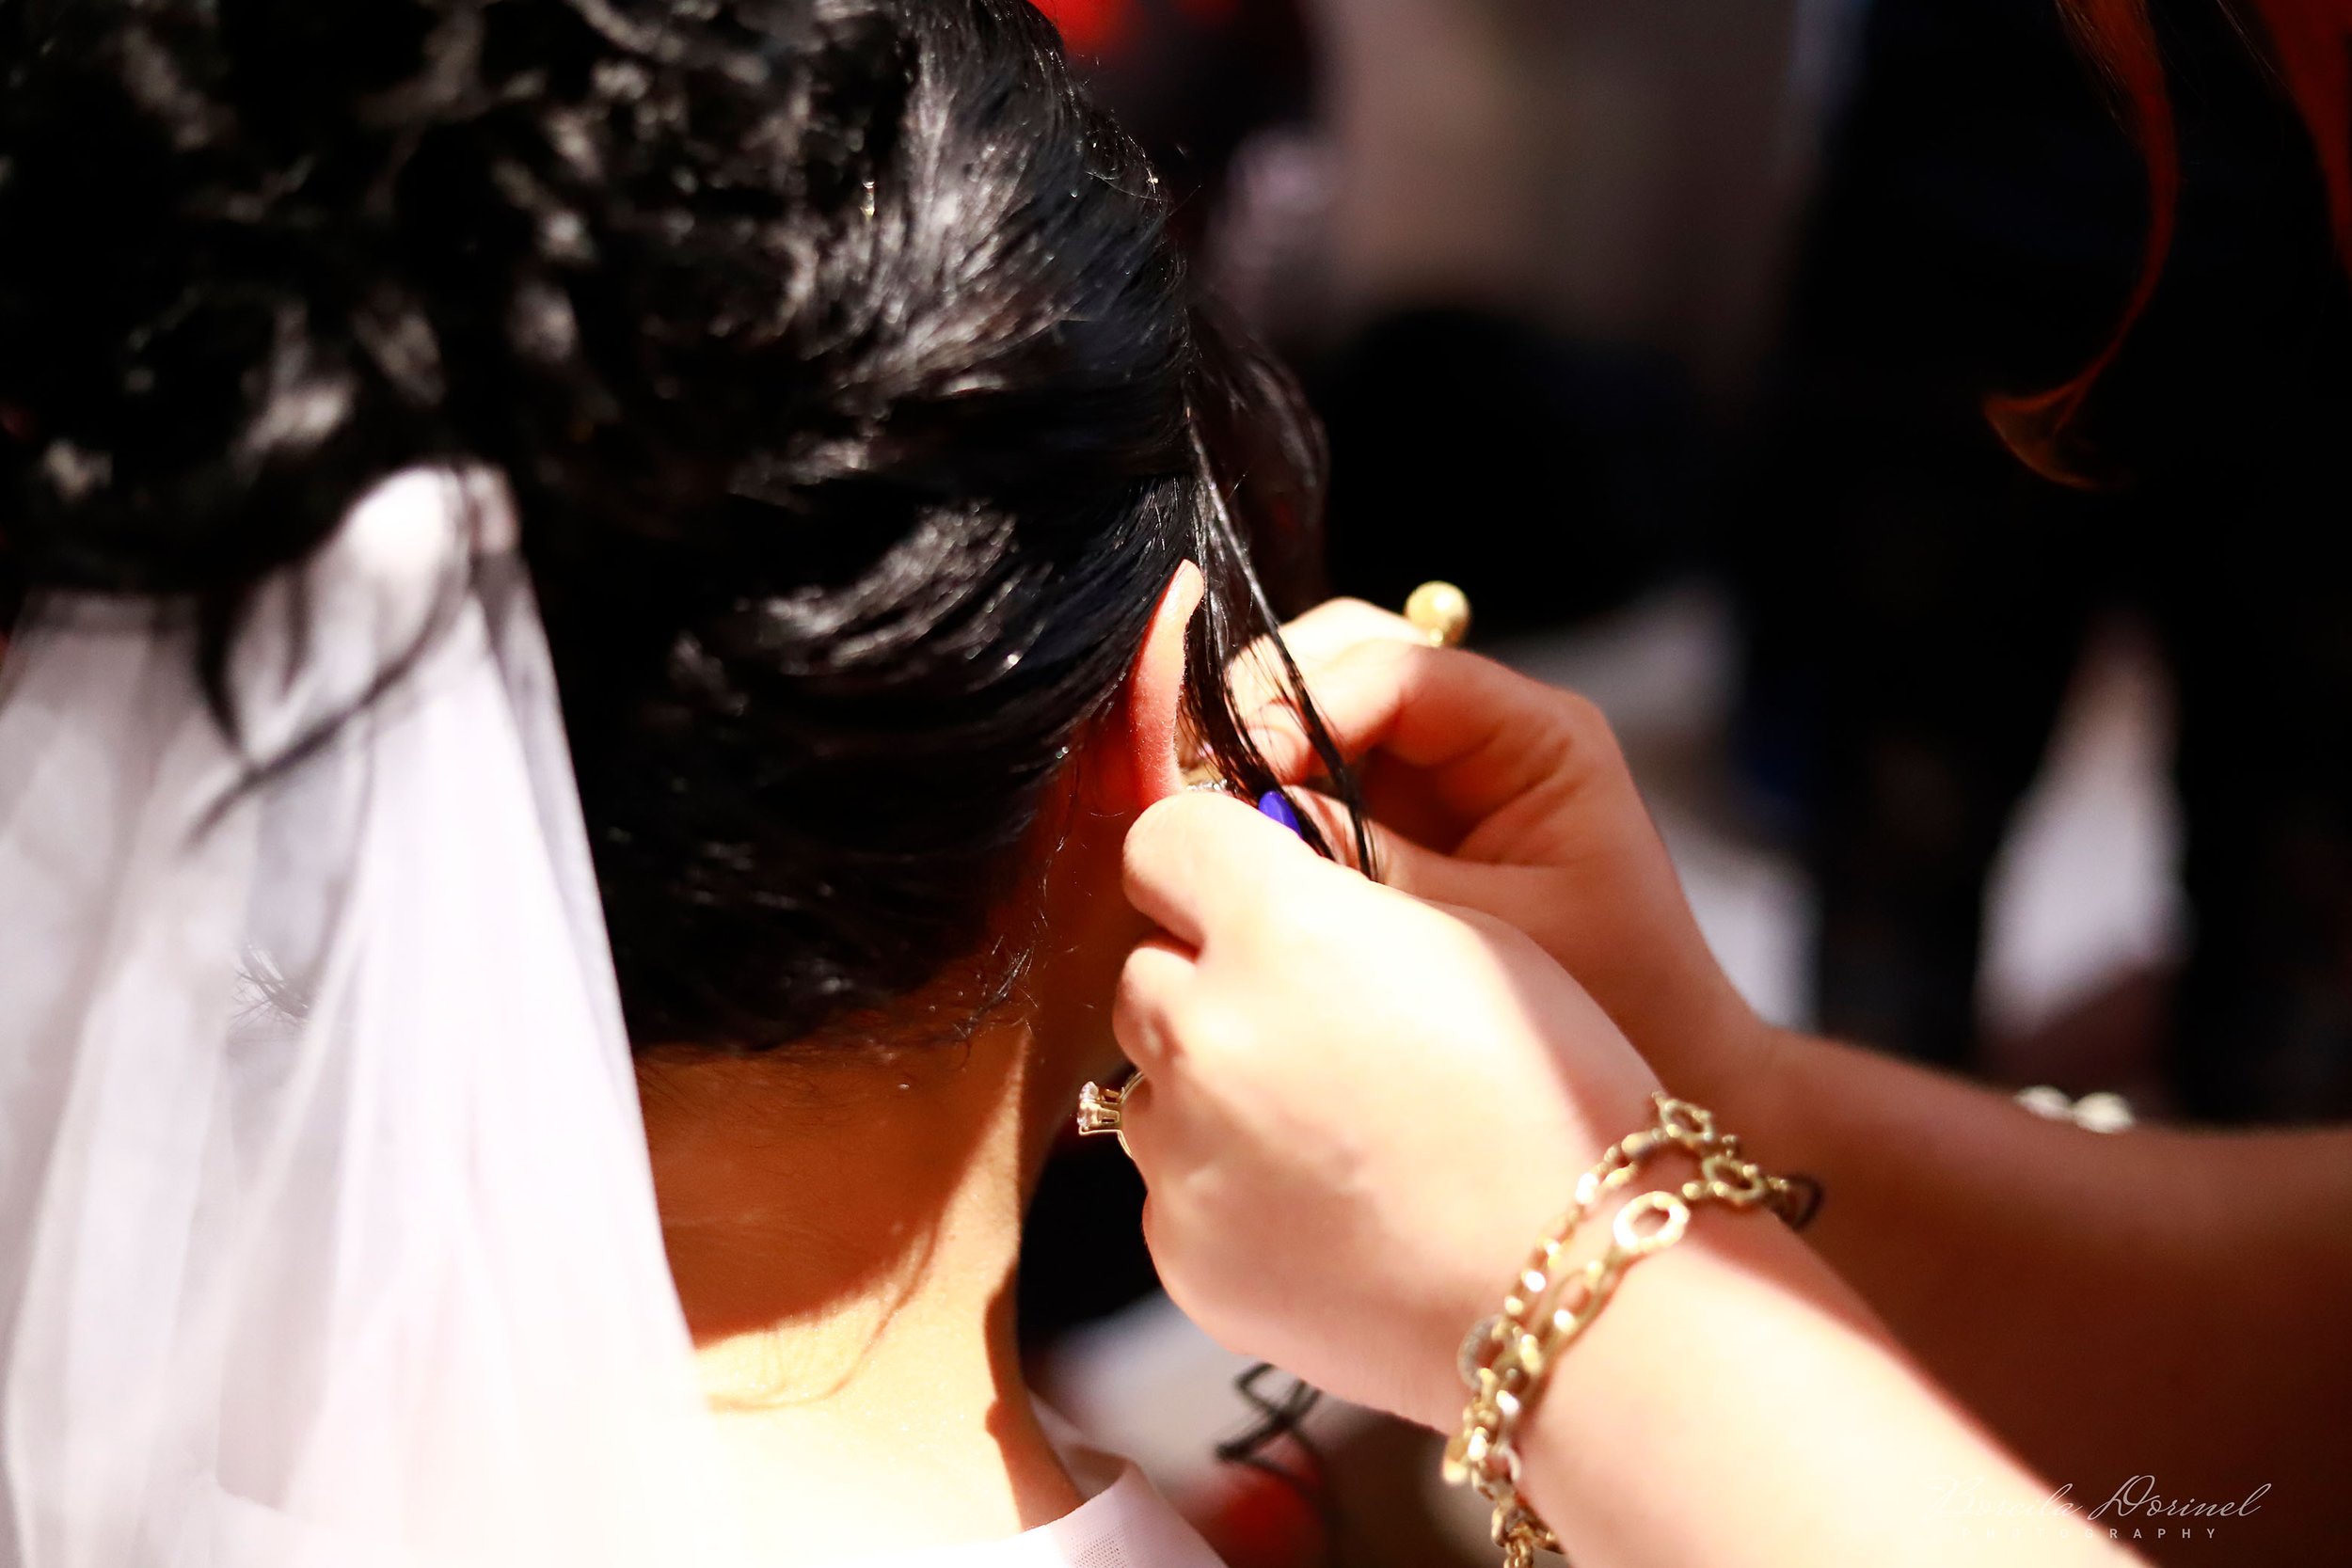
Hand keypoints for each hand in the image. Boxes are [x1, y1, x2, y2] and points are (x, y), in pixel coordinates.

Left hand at [1114, 791, 1662, 1429]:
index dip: (1205, 862)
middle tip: (1311, 1026)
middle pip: (1148, 966)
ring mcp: (1182, 1152)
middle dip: (1211, 982)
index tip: (1236, 888)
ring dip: (1212, 1088)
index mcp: (1279, 931)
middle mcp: (1205, 1033)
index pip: (1162, 840)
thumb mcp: (1473, 941)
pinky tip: (1328, 1208)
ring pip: (1152, 1083)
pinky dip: (1226, 1188)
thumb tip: (1262, 895)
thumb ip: (1337, 901)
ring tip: (1331, 1132)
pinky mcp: (1181, 1250)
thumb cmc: (1549, 1109)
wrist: (1574, 1294)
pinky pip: (1172, 1187)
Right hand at [1239, 600, 1769, 1107]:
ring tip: (1219, 817)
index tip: (1247, 765)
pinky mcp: (1394, 817)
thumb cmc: (1607, 1009)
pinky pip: (1312, 775)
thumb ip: (1369, 864)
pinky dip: (1268, 796)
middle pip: (1346, 655)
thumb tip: (1247, 816)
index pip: (1401, 668)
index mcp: (1538, 735)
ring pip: (1315, 704)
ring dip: (1259, 747)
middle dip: (1269, 704)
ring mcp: (1434, 769)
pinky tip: (1239, 843)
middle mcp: (1484, 729)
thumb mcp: (1487, 932)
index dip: (1309, 701)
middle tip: (1211, 784)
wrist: (1651, 1089)